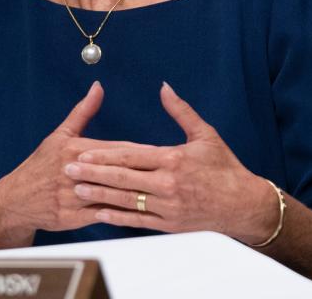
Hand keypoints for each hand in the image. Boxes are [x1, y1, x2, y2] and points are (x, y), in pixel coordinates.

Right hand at [0, 82, 153, 237]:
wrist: (16, 199)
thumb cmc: (41, 165)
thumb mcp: (59, 135)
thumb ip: (83, 111)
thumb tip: (98, 87)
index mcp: (74, 149)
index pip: (114, 150)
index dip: (140, 152)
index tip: (162, 151)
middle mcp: (74, 171)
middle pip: (116, 172)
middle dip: (143, 173)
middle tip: (169, 173)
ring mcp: (73, 196)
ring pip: (111, 196)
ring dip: (136, 196)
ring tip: (160, 194)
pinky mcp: (72, 217)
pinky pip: (103, 216)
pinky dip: (121, 215)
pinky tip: (139, 214)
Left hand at [67, 82, 279, 244]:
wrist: (243, 204)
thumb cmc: (225, 168)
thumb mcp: (206, 134)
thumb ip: (181, 111)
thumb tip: (164, 87)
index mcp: (173, 159)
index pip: (131, 156)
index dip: (104, 155)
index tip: (82, 153)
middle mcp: (168, 184)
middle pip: (123, 178)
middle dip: (93, 174)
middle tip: (68, 171)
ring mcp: (168, 207)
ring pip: (127, 201)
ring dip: (99, 196)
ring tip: (77, 190)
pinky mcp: (170, 224)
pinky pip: (138, 221)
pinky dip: (117, 217)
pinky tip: (99, 214)